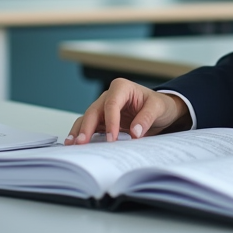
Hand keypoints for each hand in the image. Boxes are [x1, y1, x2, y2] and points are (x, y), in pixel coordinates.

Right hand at [66, 79, 189, 143]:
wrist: (160, 110)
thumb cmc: (159, 105)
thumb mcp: (158, 108)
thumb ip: (146, 118)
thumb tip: (134, 132)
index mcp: (122, 88)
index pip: (111, 104)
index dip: (110, 121)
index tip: (111, 138)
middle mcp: (109, 96)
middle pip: (94, 111)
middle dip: (87, 127)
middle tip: (82, 143)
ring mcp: (104, 108)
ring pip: (87, 118)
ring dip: (79, 131)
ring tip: (72, 145)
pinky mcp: (102, 120)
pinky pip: (89, 126)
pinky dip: (82, 134)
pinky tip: (75, 144)